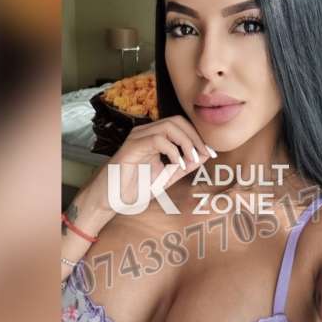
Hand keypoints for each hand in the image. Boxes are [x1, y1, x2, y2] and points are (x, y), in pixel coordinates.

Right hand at [81, 115, 215, 213]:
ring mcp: (137, 138)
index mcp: (152, 137)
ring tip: (191, 160)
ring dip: (186, 142)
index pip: (180, 125)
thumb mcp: (166, 177)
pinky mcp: (131, 147)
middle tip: (204, 155)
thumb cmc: (133, 188)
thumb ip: (183, 166)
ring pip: (169, 126)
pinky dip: (173, 151)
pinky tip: (177, 165)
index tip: (210, 153)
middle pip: (177, 120)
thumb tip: (203, 155)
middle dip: (195, 137)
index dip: (198, 136)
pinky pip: (157, 139)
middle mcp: (144, 133)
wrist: (110, 200)